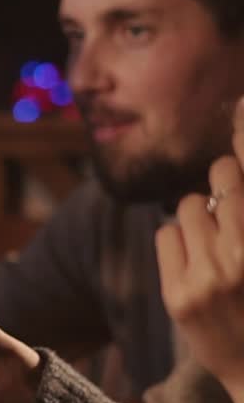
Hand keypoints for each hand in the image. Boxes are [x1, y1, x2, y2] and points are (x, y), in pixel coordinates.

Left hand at [155, 97, 243, 402]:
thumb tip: (228, 174)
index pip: (241, 178)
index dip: (243, 136)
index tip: (240, 106)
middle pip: (221, 179)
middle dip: (225, 187)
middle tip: (230, 210)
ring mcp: (210, 276)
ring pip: (189, 207)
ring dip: (199, 219)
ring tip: (216, 248)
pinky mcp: (179, 296)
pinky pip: (166, 236)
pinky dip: (177, 243)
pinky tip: (195, 266)